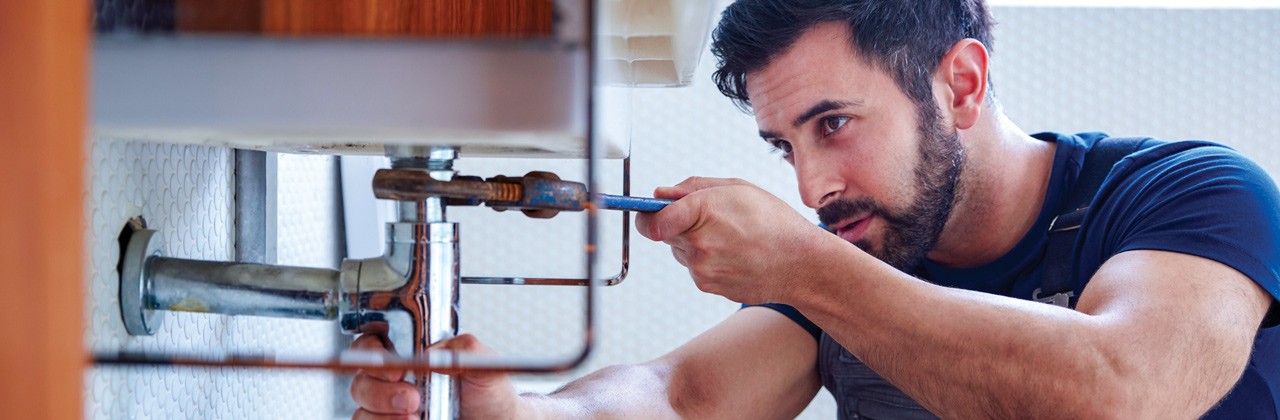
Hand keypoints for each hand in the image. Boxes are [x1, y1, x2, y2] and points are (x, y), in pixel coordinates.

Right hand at [349, 333, 529, 419]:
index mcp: (408, 356)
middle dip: (381, 392)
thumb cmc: (486, 391)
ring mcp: (388, 409)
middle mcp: (392, 382)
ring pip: (361, 411)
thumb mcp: (483, 364)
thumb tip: (434, 353)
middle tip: (412, 399)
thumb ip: (464, 348)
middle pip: (360, 381)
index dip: (371, 353)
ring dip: (383, 416)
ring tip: (416, 417)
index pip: (370, 346)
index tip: (395, 369)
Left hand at [634, 177, 828, 303]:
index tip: (647, 211)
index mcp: (703, 212)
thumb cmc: (775, 223)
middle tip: (710, 218)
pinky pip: (695, 267)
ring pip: (680, 250)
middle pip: (663, 233)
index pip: (650, 220)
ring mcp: (702, 270)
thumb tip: (661, 194)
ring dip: (694, 242)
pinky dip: (707, 259)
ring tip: (730, 237)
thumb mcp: (738, 189)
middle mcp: (698, 245)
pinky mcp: (707, 286)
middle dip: (678, 223)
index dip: (645, 214)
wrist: (801, 265)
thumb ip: (693, 188)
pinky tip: (733, 253)